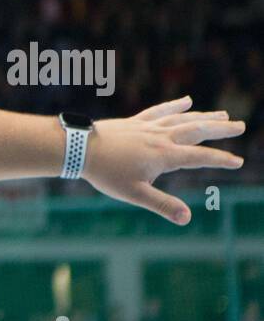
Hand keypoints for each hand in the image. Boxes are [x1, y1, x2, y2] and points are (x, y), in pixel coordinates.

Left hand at [82, 96, 245, 224]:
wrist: (79, 148)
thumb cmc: (105, 173)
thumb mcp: (135, 194)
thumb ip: (162, 204)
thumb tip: (187, 218)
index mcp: (164, 156)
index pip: (200, 157)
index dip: (220, 159)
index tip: (238, 161)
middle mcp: (160, 138)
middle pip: (197, 131)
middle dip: (220, 129)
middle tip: (241, 125)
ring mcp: (148, 127)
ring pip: (182, 119)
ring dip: (204, 116)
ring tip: (223, 113)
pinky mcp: (135, 121)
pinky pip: (160, 111)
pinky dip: (175, 106)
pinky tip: (187, 101)